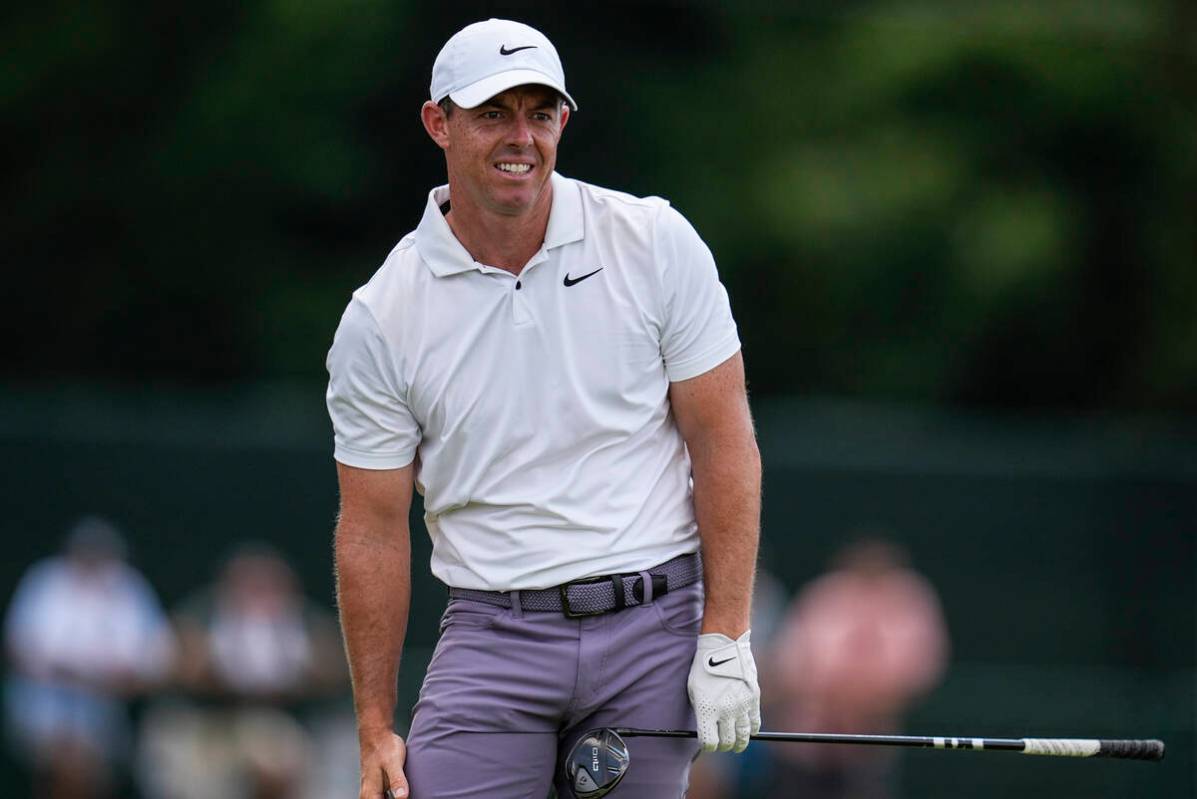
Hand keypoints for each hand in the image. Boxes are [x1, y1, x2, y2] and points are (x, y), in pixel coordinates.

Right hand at [358, 728, 407, 798]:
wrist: (376, 734)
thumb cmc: (384, 746)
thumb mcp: (393, 763)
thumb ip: (397, 781)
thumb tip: (402, 797)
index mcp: (371, 793)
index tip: (404, 798)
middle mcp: (368, 794)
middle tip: (403, 793)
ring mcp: (371, 790)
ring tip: (402, 793)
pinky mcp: (375, 785)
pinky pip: (381, 798)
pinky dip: (390, 797)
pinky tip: (400, 794)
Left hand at [687, 630, 760, 752]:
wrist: (724, 647)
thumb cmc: (704, 668)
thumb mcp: (694, 690)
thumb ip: (700, 711)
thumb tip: (706, 727)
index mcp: (707, 709)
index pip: (709, 742)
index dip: (708, 746)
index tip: (708, 744)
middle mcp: (725, 711)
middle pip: (727, 741)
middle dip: (724, 746)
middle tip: (723, 745)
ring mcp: (741, 705)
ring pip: (743, 735)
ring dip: (739, 743)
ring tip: (737, 745)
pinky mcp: (753, 699)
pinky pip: (755, 722)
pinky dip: (752, 730)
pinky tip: (748, 731)